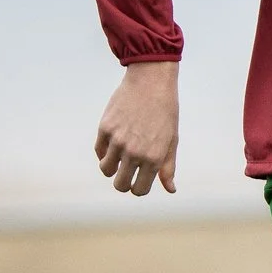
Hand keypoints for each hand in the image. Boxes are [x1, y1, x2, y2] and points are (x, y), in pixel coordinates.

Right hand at [94, 61, 179, 194]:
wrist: (151, 82)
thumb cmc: (165, 113)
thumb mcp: (172, 141)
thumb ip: (168, 167)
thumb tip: (171, 189)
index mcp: (153, 158)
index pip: (139, 190)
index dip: (139, 188)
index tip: (140, 180)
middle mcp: (134, 152)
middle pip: (120, 185)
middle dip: (124, 182)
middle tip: (127, 173)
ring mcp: (117, 141)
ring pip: (106, 170)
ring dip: (112, 167)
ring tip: (120, 157)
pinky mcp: (105, 128)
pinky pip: (99, 152)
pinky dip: (104, 152)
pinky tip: (114, 143)